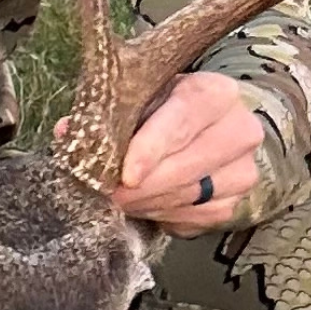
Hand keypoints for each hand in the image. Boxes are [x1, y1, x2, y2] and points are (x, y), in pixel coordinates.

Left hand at [55, 71, 261, 234]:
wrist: (215, 130)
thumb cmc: (166, 109)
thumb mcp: (141, 97)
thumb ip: (107, 112)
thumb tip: (67, 131)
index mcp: (213, 91)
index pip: (183, 118)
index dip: (151, 147)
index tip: (125, 174)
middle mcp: (238, 127)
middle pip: (186, 165)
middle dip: (141, 186)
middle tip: (108, 194)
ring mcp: (243, 168)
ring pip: (189, 196)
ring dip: (147, 202)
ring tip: (121, 200)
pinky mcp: (238, 200)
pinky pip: (196, 218)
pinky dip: (164, 215)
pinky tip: (147, 205)